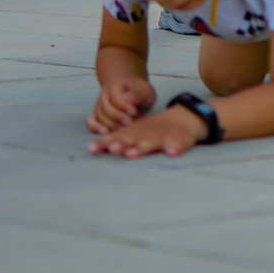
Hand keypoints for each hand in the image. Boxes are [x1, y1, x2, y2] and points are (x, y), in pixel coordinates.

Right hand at [85, 70, 157, 134]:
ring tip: (123, 129)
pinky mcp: (96, 116)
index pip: (115, 97)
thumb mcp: (145, 91)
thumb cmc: (140, 93)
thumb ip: (138, 94)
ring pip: (99, 116)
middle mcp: (104, 95)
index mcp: (116, 86)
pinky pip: (90, 121)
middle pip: (106, 108)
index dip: (123, 106)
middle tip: (129, 122)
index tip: (134, 112)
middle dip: (117, 117)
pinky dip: (95, 127)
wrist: (133, 93)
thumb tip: (129, 99)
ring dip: (110, 124)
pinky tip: (105, 132)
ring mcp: (99, 106)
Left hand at [88, 100, 210, 157]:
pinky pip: (178, 144)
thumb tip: (89, 149)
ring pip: (152, 141)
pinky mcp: (179, 140)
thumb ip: (114, 141)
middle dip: (122, 143)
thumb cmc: (152, 130)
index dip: (105, 143)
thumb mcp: (133, 133)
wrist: (184, 118)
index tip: (92, 149)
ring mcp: (163, 136)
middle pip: (132, 138)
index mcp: (134, 132)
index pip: (117, 137)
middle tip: (113, 149)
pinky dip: (175, 148)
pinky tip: (172, 152)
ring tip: (133, 154)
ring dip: (142, 147)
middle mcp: (146, 133)